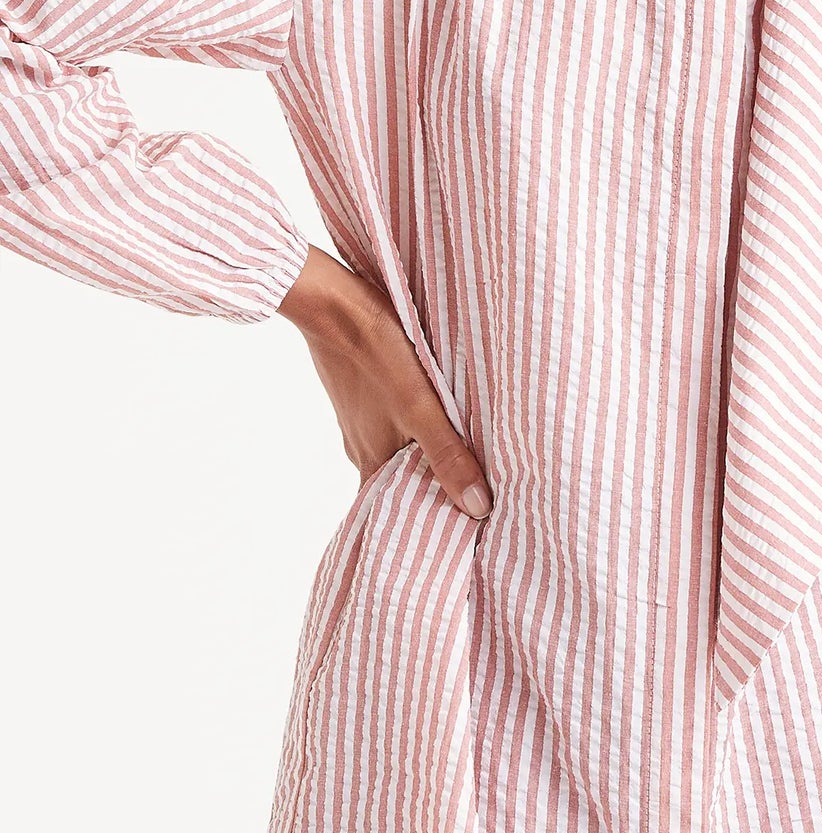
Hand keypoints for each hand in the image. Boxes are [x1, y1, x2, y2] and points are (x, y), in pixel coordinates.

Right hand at [277, 246, 492, 520]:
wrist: (332, 299)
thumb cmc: (376, 351)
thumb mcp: (419, 406)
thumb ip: (447, 455)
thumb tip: (478, 508)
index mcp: (372, 459)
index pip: (398, 511)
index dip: (428, 522)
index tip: (462, 532)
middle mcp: (362, 446)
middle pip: (399, 482)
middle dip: (432, 490)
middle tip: (475, 500)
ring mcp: (360, 418)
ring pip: (397, 449)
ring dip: (426, 456)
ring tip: (466, 458)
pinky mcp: (363, 390)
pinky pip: (391, 421)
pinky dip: (414, 427)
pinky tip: (436, 414)